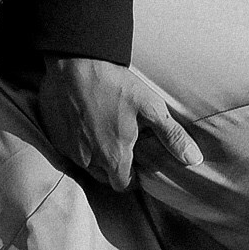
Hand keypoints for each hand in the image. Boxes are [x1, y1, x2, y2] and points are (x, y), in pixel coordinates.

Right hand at [37, 53, 204, 192]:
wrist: (75, 65)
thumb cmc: (115, 85)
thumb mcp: (151, 106)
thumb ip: (172, 136)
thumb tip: (194, 160)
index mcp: (114, 158)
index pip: (124, 185)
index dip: (133, 177)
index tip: (137, 162)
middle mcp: (89, 162)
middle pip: (105, 178)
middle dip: (115, 168)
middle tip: (123, 145)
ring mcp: (69, 151)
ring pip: (86, 166)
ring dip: (96, 157)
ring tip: (106, 134)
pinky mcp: (54, 138)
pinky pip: (69, 151)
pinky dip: (78, 144)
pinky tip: (86, 124)